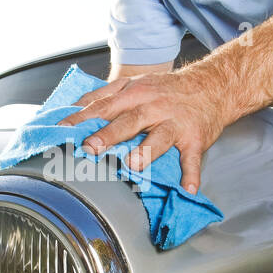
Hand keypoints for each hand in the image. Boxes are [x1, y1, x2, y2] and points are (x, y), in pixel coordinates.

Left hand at [57, 69, 230, 193]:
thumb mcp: (135, 84)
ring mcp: (175, 123)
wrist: (211, 86)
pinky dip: (191, 173)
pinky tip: (188, 188)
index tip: (62, 129)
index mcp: (135, 94)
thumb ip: (105, 96)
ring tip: (133, 164)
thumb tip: (75, 108)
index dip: (82, 117)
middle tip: (90, 147)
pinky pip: (192, 157)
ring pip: (160, 137)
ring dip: (146, 151)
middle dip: (109, 134)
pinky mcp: (195, 138)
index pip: (103, 106)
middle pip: (129, 120)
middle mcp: (154, 107)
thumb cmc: (166, 90)